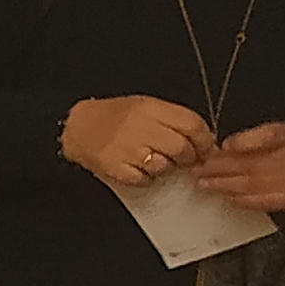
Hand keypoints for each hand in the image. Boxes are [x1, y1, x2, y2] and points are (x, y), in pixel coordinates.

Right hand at [62, 94, 215, 192]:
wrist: (78, 127)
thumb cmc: (115, 117)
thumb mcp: (145, 107)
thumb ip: (174, 120)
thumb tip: (205, 140)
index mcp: (149, 108)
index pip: (191, 124)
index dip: (205, 140)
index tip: (206, 148)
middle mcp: (139, 126)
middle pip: (181, 147)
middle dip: (188, 157)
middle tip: (185, 159)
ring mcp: (126, 148)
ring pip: (163, 166)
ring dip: (165, 167)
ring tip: (155, 160)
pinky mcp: (115, 167)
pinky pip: (143, 179)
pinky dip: (146, 177)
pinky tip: (138, 167)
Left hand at [194, 120, 284, 213]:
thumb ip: (256, 136)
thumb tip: (227, 145)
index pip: (250, 150)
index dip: (225, 155)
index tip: (204, 156)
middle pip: (248, 169)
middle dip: (218, 172)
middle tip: (195, 172)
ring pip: (251, 187)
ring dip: (224, 187)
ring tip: (203, 184)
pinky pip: (261, 203)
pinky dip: (241, 200)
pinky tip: (226, 197)